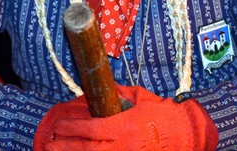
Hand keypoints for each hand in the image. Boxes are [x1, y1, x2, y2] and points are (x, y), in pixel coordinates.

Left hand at [34, 85, 217, 150]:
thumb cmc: (165, 116)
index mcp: (125, 126)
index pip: (91, 129)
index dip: (71, 129)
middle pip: (87, 150)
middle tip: (49, 143)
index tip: (59, 126)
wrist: (188, 136)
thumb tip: (101, 91)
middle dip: (65, 147)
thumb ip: (120, 97)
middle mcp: (124, 146)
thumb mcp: (140, 101)